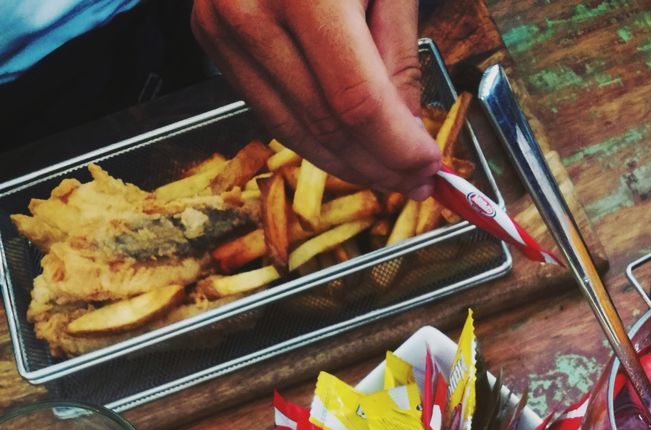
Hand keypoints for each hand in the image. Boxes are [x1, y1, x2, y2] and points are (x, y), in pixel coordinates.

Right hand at [191, 0, 440, 195]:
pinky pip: (269, 108)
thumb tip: (408, 132)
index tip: (431, 169)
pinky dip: (311, 135)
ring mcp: (221, 26)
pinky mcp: (209, 35)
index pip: (357, 103)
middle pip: (324, 125)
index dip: (397, 148)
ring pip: (293, 130)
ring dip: (346, 162)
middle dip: (378, 165)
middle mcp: (251, 11)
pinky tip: (347, 145)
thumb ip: (399, 54)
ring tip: (388, 173)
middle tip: (417, 182)